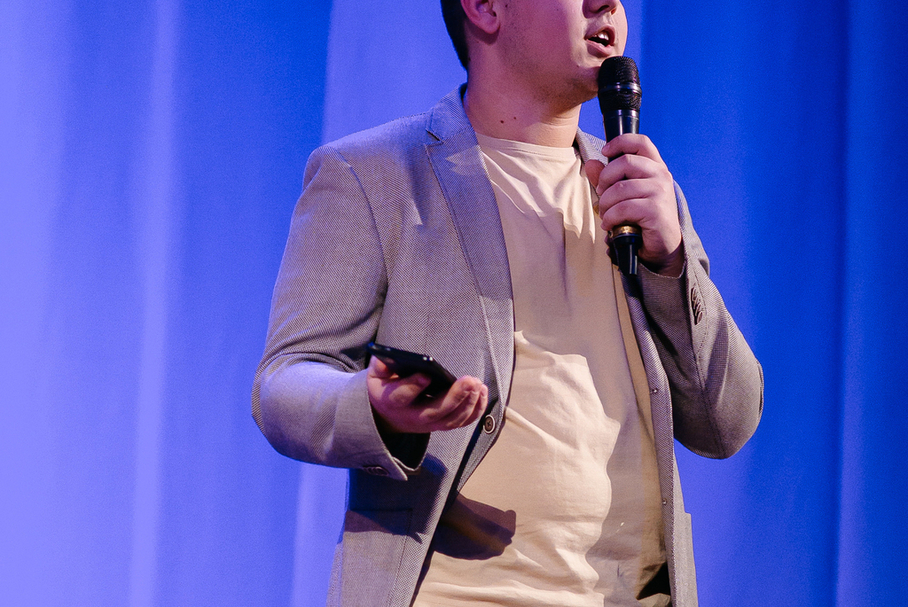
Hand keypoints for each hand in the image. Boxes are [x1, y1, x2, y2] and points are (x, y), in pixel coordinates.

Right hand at [367, 356, 487, 434]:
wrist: (387, 413)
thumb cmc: (385, 386)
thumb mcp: (375, 374)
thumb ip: (379, 365)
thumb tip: (386, 359)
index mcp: (392, 402)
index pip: (401, 397)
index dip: (413, 387)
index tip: (426, 374)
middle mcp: (411, 417)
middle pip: (434, 412)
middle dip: (454, 397)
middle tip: (469, 380)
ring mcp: (428, 424)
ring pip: (451, 420)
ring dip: (468, 403)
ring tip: (478, 384)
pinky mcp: (441, 425)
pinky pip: (461, 422)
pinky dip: (475, 410)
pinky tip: (482, 392)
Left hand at [584, 134, 683, 275]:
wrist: (662, 246)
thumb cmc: (642, 218)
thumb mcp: (624, 195)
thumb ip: (607, 179)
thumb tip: (591, 164)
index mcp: (655, 167)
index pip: (641, 142)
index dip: (620, 142)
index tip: (604, 152)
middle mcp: (661, 175)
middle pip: (624, 162)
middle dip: (604, 180)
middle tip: (601, 195)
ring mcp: (660, 192)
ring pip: (619, 188)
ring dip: (605, 204)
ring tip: (605, 215)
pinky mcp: (656, 210)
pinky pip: (623, 208)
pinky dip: (610, 218)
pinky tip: (609, 225)